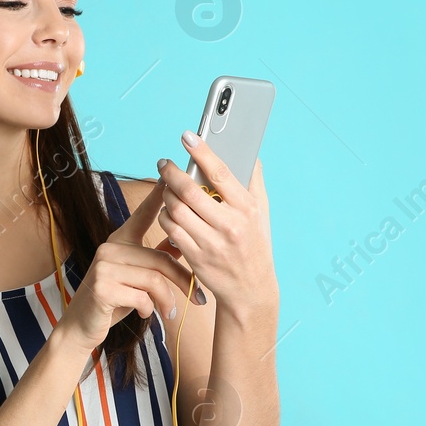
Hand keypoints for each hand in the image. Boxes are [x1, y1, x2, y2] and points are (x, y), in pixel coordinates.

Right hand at [56, 177, 199, 351]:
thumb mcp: (135, 276)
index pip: (143, 214)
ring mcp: (104, 266)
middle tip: (198, 297)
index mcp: (120, 240)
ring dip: (167, 299)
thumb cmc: (112, 299)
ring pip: (154, 278)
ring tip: (169, 311)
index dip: (157, 196)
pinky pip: (142, 296)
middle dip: (183, 279)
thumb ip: (155, 257)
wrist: (82, 325)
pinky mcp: (102, 287)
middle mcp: (110, 247)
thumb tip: (181, 241)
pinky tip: (145, 314)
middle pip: (160, 257)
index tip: (169, 178)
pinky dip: (150, 308)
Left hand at [156, 132, 277, 316]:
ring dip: (166, 195)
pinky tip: (168, 211)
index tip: (187, 136)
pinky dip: (165, 216)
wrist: (250, 288)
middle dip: (171, 172)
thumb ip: (253, 181)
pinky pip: (170, 229)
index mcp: (246, 208)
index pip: (220, 173)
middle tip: (164, 163)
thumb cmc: (255, 243)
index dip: (201, 152)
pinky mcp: (195, 257)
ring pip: (175, 209)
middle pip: (190, 190)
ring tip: (166, 188)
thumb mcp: (262, 212)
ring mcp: (211, 242)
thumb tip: (247, 151)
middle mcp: (229, 225)